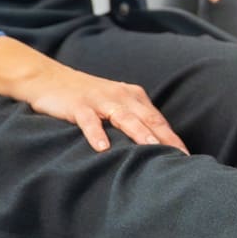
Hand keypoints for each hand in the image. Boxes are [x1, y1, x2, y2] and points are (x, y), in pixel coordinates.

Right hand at [0, 36, 186, 152]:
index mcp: (133, 97)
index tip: (187, 158)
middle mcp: (121, 96)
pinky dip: (96, 133)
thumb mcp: (114, 105)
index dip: (173, 139)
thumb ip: (134, 120)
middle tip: (179, 158)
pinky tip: (102, 148)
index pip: (158, 121)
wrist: (49, 79)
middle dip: (164, 139)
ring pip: (124, 117)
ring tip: (150, 149)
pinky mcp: (78, 105)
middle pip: (147, 119)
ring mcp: (99, 100)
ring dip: (138, 133)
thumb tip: (155, 147)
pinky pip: (89, 120)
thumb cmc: (86, 97)